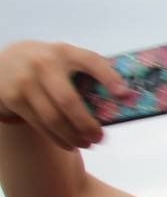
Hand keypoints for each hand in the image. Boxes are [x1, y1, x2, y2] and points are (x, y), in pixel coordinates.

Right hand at [0, 40, 129, 148]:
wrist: (4, 62)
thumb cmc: (49, 64)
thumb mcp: (66, 58)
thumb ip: (89, 71)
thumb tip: (124, 99)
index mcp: (65, 52)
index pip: (91, 62)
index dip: (109, 78)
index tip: (125, 95)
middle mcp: (44, 65)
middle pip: (69, 101)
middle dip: (87, 124)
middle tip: (100, 138)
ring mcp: (26, 82)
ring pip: (53, 118)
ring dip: (73, 137)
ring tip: (87, 144)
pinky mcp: (13, 99)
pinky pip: (39, 125)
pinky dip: (58, 139)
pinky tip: (70, 144)